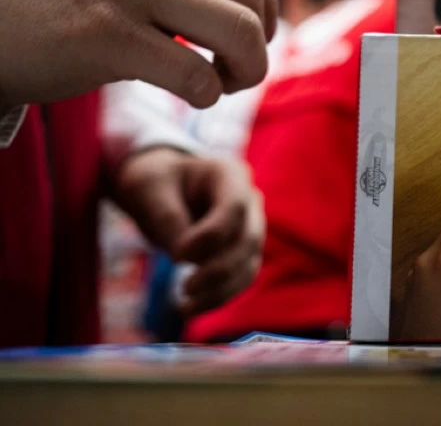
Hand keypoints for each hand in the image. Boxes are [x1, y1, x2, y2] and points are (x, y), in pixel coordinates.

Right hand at [0, 0, 290, 108]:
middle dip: (256, 45)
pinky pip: (196, 74)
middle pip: (249, 0)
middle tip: (232, 67)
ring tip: (222, 82)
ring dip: (245, 71)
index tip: (246, 36)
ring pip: (237, 32)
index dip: (263, 8)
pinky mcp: (104, 34)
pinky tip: (193, 94)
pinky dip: (208, 95)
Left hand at [110, 147, 263, 316]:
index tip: (179, 255)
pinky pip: (240, 278)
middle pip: (247, 239)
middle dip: (219, 269)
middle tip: (185, 288)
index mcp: (229, 174)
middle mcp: (250, 199)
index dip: (213, 235)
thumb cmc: (154, 181)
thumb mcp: (147, 188)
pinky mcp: (242, 252)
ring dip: (221, 290)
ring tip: (185, 308)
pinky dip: (219, 297)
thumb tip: (184, 257)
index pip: (236, 206)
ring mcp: (250, 227)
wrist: (161, 187)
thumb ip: (166, 216)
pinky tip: (191, 308)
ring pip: (248, 263)